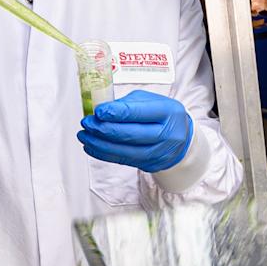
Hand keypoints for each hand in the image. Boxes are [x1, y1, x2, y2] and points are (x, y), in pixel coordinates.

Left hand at [79, 91, 194, 172]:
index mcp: (167, 112)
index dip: (116, 113)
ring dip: (100, 144)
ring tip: (85, 136)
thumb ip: (127, 104)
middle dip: (104, 129)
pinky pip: (123, 160)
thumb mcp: (149, 100)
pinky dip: (104, 154)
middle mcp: (167, 133)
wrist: (181, 137)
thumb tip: (101, 112)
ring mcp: (159, 152)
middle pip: (131, 134)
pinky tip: (92, 147)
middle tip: (88, 123)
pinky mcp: (150, 164)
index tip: (98, 112)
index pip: (138, 113)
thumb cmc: (162, 115)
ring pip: (125, 151)